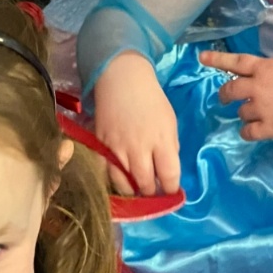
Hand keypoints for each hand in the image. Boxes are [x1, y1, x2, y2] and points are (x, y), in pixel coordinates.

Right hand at [91, 51, 181, 194]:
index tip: (170, 190)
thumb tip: (166, 171)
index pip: (169, 175)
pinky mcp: (100, 146)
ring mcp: (117, 148)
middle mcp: (139, 148)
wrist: (122, 81)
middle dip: (151, 191)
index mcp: (162, 140)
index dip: (171, 188)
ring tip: (136, 187)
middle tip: (152, 189)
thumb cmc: (151, 101)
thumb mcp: (170, 123)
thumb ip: (169, 149)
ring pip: (123, 183)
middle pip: (145, 183)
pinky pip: (105, 172)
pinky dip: (112, 179)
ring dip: (131, 189)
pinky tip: (118, 177)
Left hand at [200, 50, 272, 140]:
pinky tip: (255, 129)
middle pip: (230, 90)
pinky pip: (247, 132)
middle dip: (225, 94)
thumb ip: (268, 69)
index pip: (235, 62)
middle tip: (225, 98)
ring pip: (240, 112)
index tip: (200, 58)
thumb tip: (256, 75)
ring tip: (259, 113)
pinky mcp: (269, 128)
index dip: (216, 60)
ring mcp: (262, 108)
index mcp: (265, 68)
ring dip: (245, 113)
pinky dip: (248, 131)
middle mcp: (258, 87)